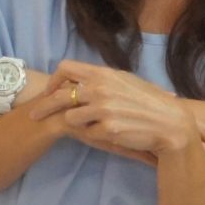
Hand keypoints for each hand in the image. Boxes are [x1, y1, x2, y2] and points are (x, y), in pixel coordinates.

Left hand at [35, 59, 204, 164]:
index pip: (65, 68)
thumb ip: (102, 80)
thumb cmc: (150, 102)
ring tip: (93, 126)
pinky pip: (88, 134)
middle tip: (34, 115)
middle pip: (59, 95)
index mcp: (103, 73)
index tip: (51, 92)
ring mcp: (102, 109)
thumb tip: (81, 80)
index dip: (54, 81)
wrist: (169, 124)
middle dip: (44, 106)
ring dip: (77, 123)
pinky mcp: (106, 129)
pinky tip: (109, 134)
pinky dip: (94, 135)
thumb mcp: (126, 82)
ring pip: (71, 118)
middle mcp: (99, 88)